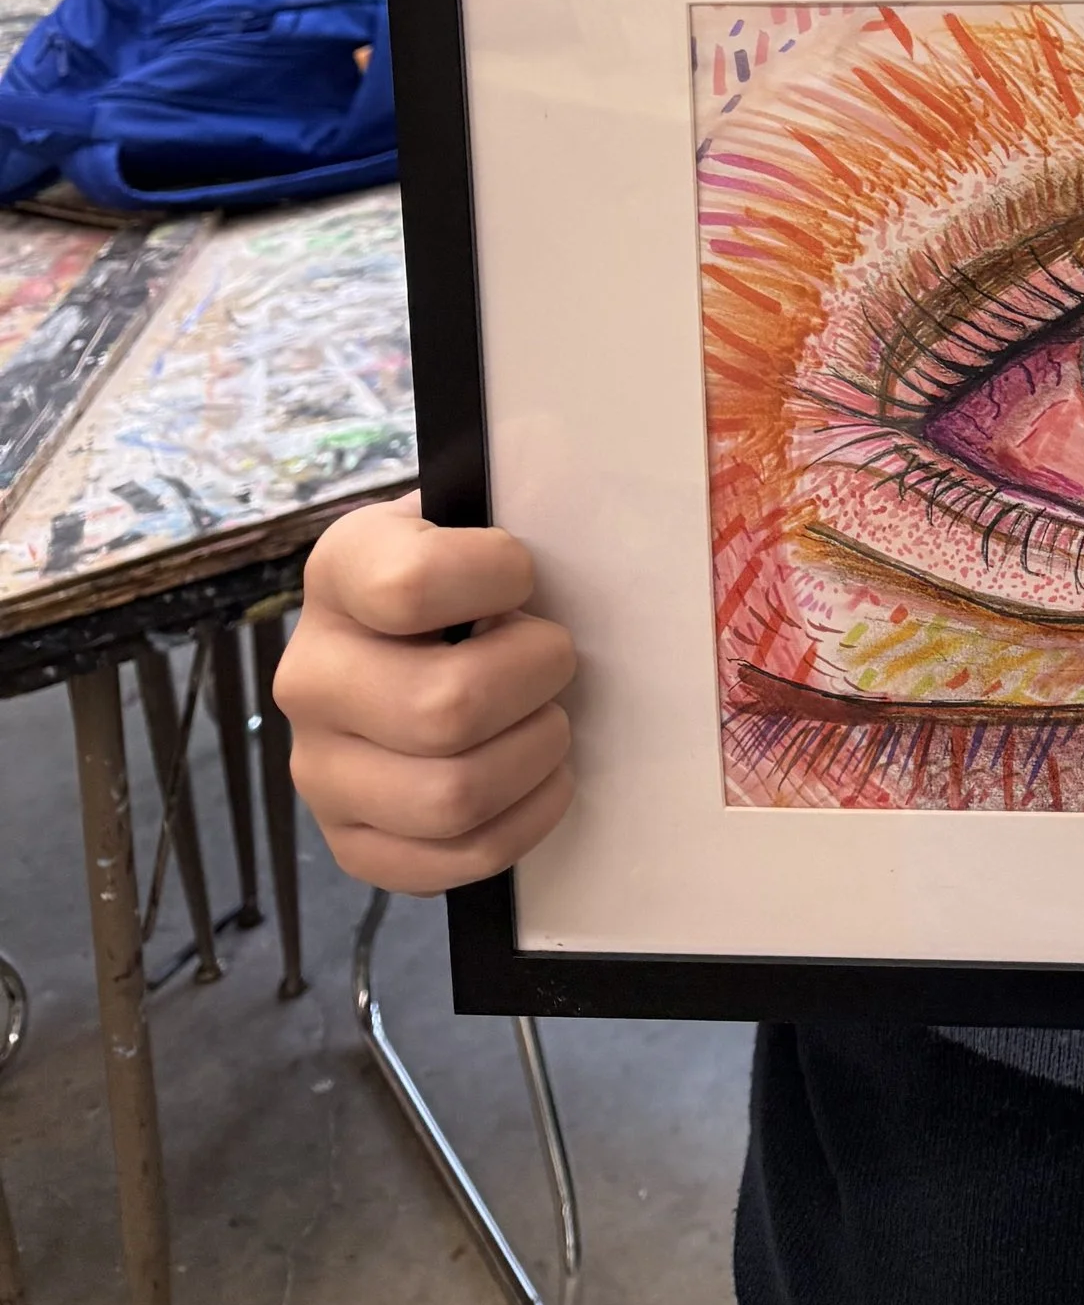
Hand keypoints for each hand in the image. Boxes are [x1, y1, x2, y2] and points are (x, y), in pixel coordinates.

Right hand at [273, 493, 577, 893]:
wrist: (425, 636)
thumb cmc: (473, 573)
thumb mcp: (484, 512)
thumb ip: (518, 481)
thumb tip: (547, 442)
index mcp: (339, 572)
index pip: (413, 585)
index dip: (499, 578)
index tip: (522, 575)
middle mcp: (307, 672)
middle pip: (443, 708)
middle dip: (536, 679)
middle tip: (555, 655)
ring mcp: (318, 766)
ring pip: (450, 794)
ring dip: (535, 754)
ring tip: (548, 718)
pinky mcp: (350, 839)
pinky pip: (447, 862)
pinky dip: (521, 824)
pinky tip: (539, 780)